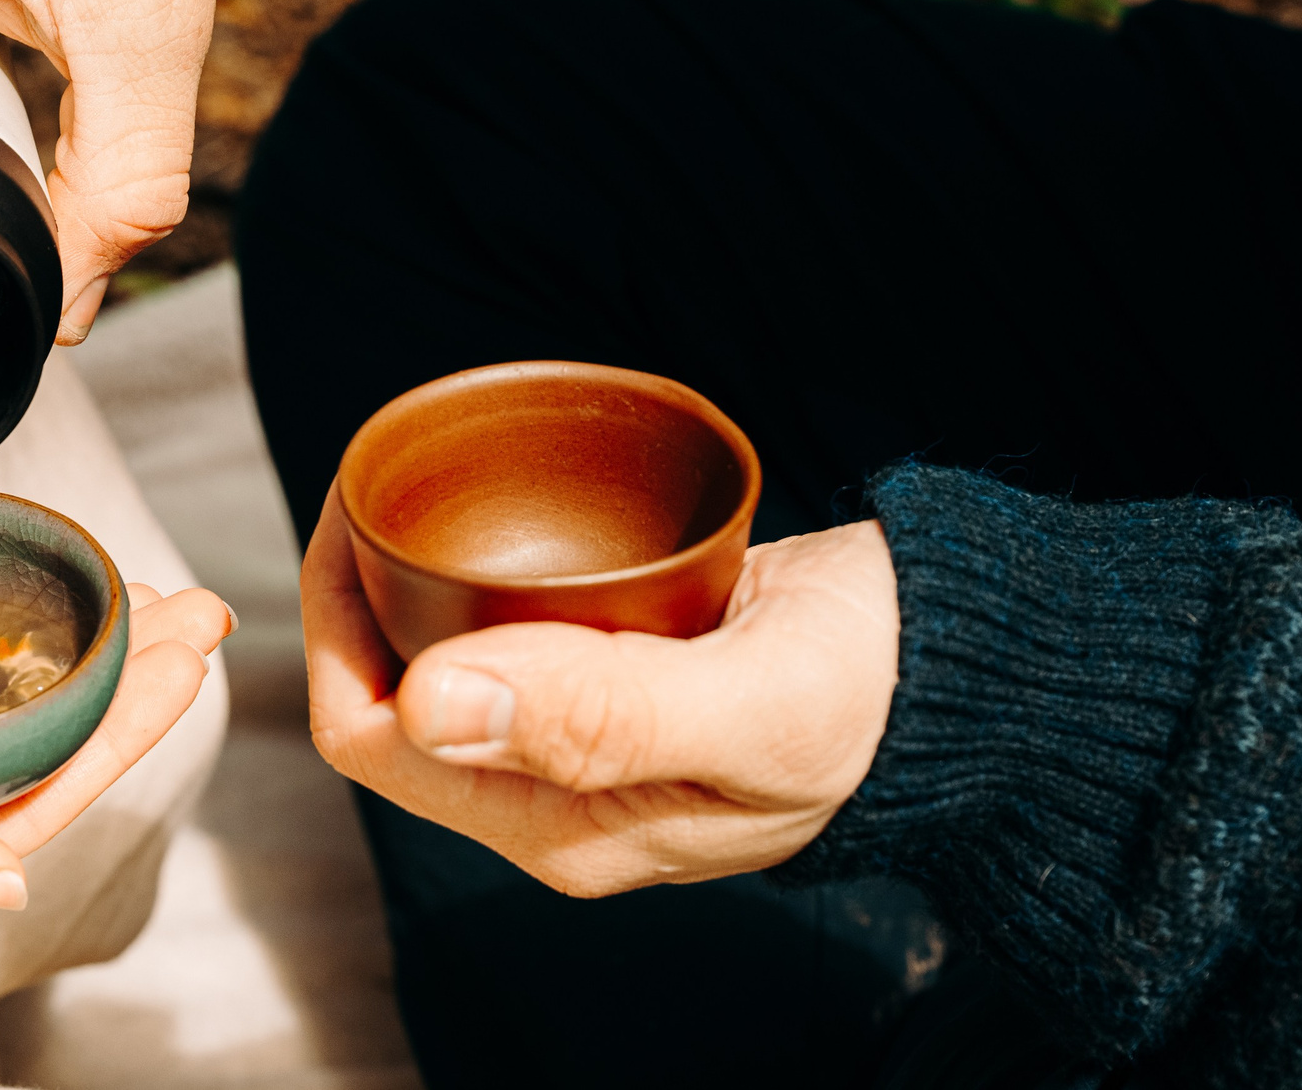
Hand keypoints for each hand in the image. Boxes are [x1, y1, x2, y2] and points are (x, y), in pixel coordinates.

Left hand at [302, 507, 898, 897]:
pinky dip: (475, 575)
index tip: (354, 513)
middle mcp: (554, 798)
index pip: (377, 739)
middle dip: (358, 596)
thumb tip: (433, 701)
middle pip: (393, 701)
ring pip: (441, 665)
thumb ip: (604, 712)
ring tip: (411, 481)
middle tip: (373, 476)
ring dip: (408, 583)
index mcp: (563, 826)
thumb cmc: (872, 695)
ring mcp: (580, 746)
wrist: (964, 670)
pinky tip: (492, 508)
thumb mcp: (749, 707)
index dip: (336, 631)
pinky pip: (504, 638)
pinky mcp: (613, 687)